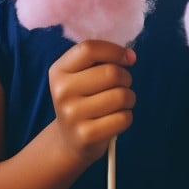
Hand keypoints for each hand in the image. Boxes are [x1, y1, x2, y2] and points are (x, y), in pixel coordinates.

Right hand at [47, 40, 135, 166]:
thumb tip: (130, 56)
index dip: (115, 50)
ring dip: (129, 98)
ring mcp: (72, 114)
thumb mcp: (80, 75)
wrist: (68, 140)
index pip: (89, 49)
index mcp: (59, 71)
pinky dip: (126, 117)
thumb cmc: (82, 100)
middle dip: (126, 78)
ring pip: (121, 95)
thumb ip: (100, 60)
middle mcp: (62, 91)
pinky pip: (123, 118)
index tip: (128, 58)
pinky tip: (115, 119)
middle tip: (121, 86)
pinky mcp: (86, 135)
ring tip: (119, 104)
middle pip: (111, 73)